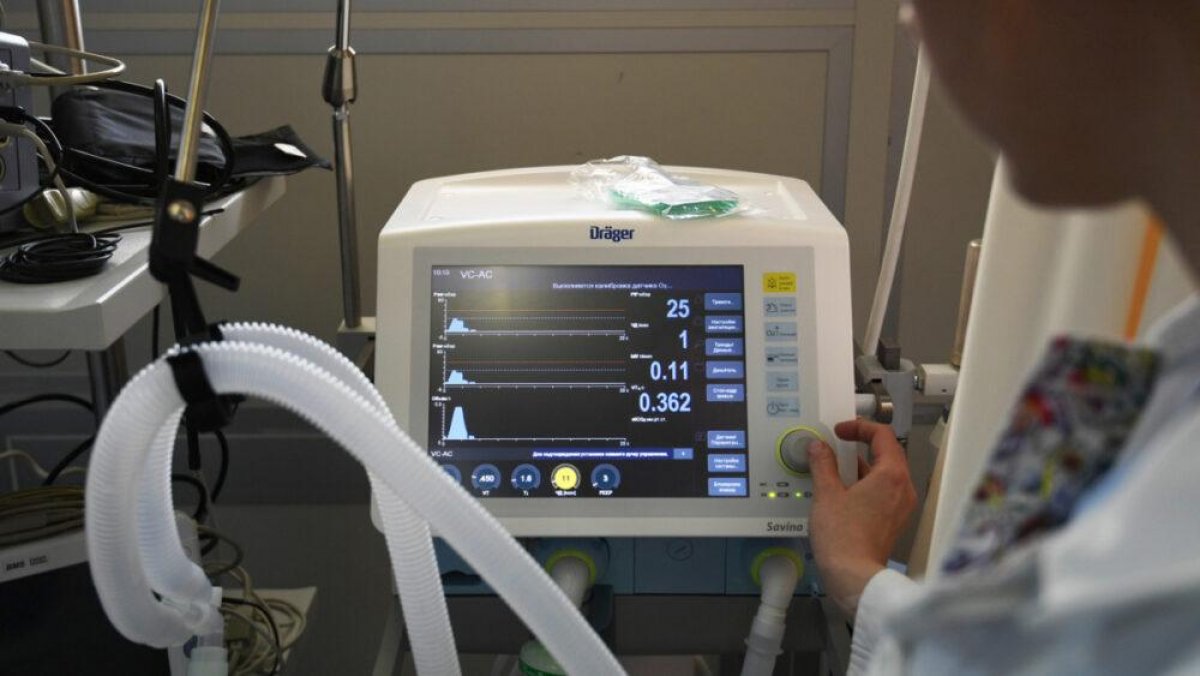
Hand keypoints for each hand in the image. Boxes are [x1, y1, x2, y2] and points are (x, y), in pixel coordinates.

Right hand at [808, 419, 916, 617]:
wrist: (854, 577)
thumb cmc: (844, 539)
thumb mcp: (826, 494)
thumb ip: (822, 464)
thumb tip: (818, 448)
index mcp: (891, 475)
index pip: (883, 435)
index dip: (859, 427)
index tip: (840, 431)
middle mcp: (903, 489)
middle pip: (887, 453)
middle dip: (861, 445)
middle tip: (839, 445)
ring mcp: (901, 506)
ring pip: (886, 473)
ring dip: (863, 466)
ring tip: (836, 469)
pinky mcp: (894, 521)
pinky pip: (884, 492)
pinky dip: (866, 484)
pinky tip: (844, 492)